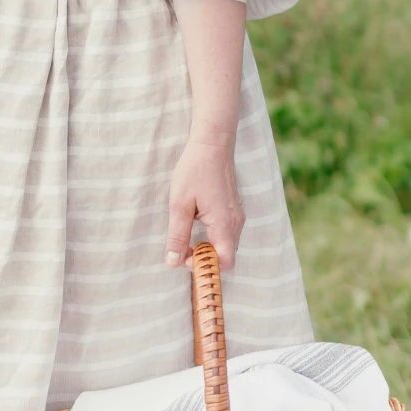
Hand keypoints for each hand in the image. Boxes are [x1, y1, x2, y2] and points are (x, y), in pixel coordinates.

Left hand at [165, 126, 243, 270]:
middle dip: (204, 258)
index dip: (205, 267)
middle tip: (182, 246)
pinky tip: (197, 220)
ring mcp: (237, 215)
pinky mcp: (234, 209)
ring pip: (226, 244)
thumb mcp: (180, 205)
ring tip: (187, 231)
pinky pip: (226, 232)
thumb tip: (173, 262)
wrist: (212, 143)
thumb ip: (178, 236)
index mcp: (224, 225)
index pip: (225, 263)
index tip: (184, 256)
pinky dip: (212, 236)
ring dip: (207, 246)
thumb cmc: (195, 170)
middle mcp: (236, 223)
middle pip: (225, 256)